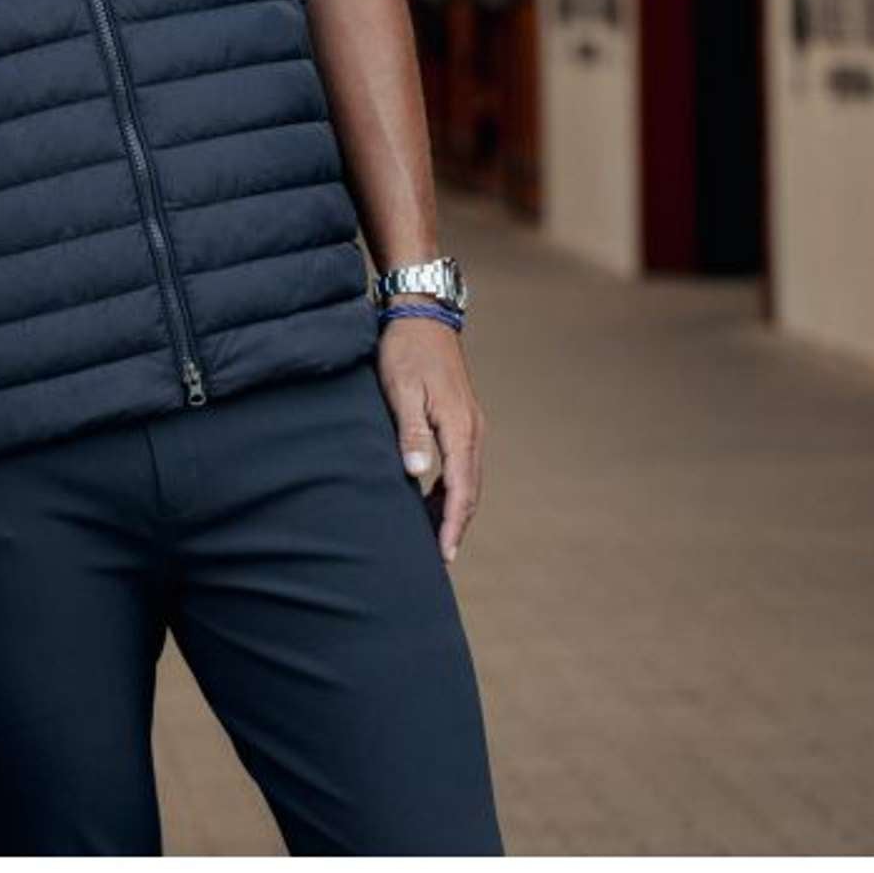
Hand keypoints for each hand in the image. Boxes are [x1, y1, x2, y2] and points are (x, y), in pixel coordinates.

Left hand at [376, 313, 485, 562]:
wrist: (421, 313)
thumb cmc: (406, 350)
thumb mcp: (402, 389)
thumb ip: (411, 432)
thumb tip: (417, 474)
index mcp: (460, 427)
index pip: (461, 489)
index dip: (452, 524)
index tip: (444, 554)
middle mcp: (472, 429)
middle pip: (469, 490)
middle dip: (455, 525)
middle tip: (439, 559)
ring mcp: (469, 424)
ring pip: (467, 479)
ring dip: (452, 509)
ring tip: (432, 537)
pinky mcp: (461, 419)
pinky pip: (461, 464)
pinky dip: (449, 488)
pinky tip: (430, 500)